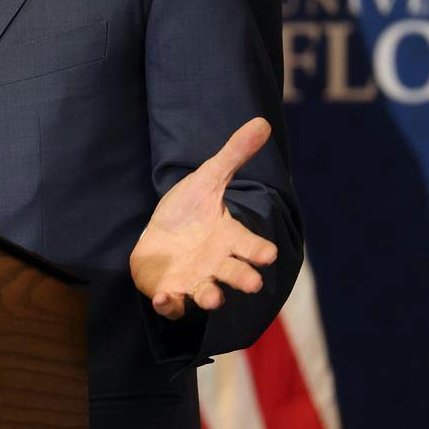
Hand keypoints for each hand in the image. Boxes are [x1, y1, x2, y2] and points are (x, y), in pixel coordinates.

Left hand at [130, 117, 279, 319]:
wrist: (159, 236)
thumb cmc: (189, 211)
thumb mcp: (207, 179)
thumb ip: (233, 156)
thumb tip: (262, 122)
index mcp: (228, 238)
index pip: (249, 245)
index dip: (258, 250)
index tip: (268, 254)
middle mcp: (215, 263)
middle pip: (235, 274)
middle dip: (243, 278)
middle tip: (253, 283)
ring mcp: (193, 280)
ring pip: (207, 294)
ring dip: (210, 297)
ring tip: (214, 297)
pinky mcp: (170, 292)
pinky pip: (172, 305)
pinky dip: (169, 305)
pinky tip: (164, 298)